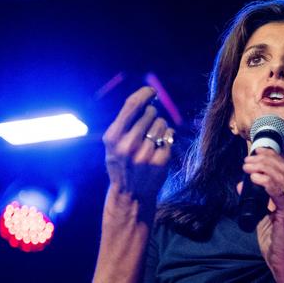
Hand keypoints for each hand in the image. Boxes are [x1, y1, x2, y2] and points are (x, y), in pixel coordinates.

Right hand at [102, 86, 173, 204]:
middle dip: (151, 115)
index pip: (132, 105)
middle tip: (146, 128)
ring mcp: (145, 154)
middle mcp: (128, 145)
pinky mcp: (160, 161)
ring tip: (151, 140)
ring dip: (160, 127)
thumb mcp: (114, 143)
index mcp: (113, 137)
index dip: (144, 93)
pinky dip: (167, 138)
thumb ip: (125, 122)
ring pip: (162, 123)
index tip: (152, 90)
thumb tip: (146, 97)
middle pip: (150, 112)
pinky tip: (158, 148)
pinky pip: (169, 136)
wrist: (130, 194)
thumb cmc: (122, 162)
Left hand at [241, 148, 283, 281]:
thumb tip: (241, 185)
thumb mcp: (263, 217)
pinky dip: (265, 182)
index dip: (272, 157)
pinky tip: (255, 178)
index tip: (257, 151)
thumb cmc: (276, 242)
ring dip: (262, 168)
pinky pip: (278, 193)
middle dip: (265, 160)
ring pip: (281, 178)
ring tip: (247, 166)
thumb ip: (256, 200)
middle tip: (248, 160)